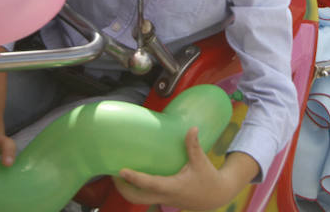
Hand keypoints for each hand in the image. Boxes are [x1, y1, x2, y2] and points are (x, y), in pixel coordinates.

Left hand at [113, 127, 251, 209]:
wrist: (216, 196)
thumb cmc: (208, 178)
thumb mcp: (201, 161)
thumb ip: (194, 145)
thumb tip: (192, 128)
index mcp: (172, 187)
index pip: (150, 184)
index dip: (135, 178)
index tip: (121, 171)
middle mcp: (165, 197)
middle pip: (136, 198)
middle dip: (122, 187)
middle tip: (112, 173)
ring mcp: (163, 200)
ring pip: (138, 199)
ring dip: (126, 189)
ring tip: (118, 175)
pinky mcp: (164, 200)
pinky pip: (145, 197)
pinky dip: (136, 189)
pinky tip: (133, 177)